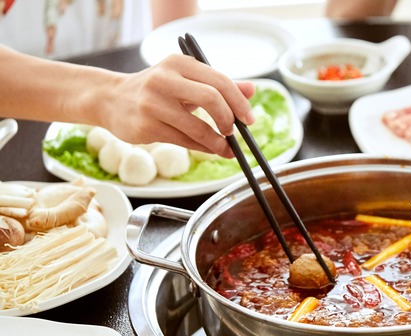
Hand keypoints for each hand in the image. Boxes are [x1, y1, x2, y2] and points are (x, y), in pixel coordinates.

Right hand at [101, 54, 254, 156]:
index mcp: (179, 63)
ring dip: (217, 142)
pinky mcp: (146, 126)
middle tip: (234, 132)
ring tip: (226, 149)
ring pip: (197, 126)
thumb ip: (219, 85)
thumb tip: (253, 90)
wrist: (110, 99)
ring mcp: (153, 103)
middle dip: (229, 120)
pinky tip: (210, 149)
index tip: (249, 119)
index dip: (239, 103)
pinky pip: (183, 141)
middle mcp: (165, 79)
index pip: (220, 81)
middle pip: (211, 99)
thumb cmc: (157, 90)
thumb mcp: (186, 80)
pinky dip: (202, 148)